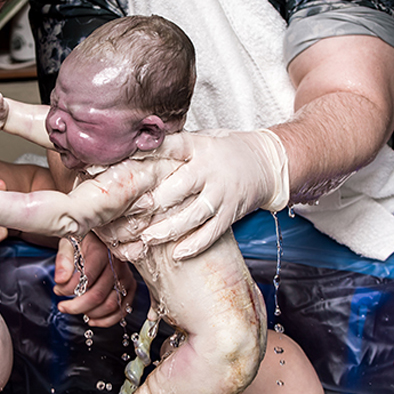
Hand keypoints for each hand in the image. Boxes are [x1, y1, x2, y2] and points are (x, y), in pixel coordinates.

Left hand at [54, 232, 135, 326]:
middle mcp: (117, 265)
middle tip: (63, 306)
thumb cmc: (85, 241)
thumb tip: (60, 280)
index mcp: (102, 251)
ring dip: (90, 313)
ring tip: (77, 310)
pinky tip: (92, 319)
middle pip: (98, 295)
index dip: (69, 289)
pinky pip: (122, 310)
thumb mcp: (69, 243)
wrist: (103, 237)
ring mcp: (126, 277)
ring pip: (111, 305)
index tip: (57, 290)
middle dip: (76, 306)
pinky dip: (107, 320)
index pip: (86, 278)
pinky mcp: (130, 287)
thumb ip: (63, 260)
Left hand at [134, 129, 288, 259]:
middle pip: (180, 186)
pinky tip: (177, 254)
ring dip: (169, 229)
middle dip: (155, 201)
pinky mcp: (230, 212)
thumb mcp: (201, 140)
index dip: (150, 153)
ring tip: (147, 237)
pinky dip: (195, 245)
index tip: (127, 161)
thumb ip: (174, 146)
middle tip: (132, 212)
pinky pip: (212, 233)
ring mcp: (222, 193)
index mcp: (200, 147)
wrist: (266, 163)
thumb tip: (134, 149)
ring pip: (193, 215)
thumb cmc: (224, 151)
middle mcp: (210, 170)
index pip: (173, 146)